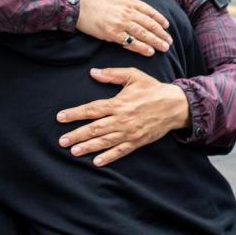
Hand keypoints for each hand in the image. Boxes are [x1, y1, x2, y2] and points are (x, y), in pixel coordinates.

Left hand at [57, 68, 191, 166]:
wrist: (175, 105)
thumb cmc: (153, 89)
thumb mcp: (133, 75)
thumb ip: (112, 74)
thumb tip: (93, 72)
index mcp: (118, 103)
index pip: (91, 109)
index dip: (75, 114)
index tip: (60, 117)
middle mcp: (121, 119)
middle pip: (94, 128)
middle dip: (76, 135)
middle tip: (62, 141)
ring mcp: (129, 132)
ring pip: (104, 141)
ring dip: (88, 147)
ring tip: (73, 151)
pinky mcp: (137, 141)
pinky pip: (121, 151)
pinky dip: (109, 157)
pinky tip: (97, 162)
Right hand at [76, 0, 171, 55]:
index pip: (149, 10)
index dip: (159, 19)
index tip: (166, 25)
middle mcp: (127, 12)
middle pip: (149, 24)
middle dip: (161, 34)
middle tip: (169, 41)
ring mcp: (120, 23)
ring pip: (143, 34)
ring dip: (156, 42)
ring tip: (164, 48)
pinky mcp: (112, 34)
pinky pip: (130, 42)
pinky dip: (141, 47)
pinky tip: (149, 52)